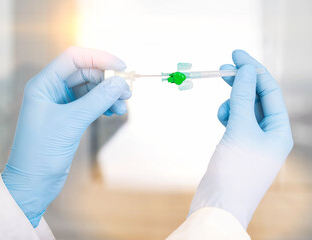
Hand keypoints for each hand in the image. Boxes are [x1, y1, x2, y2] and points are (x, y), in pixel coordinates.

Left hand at [1, 47, 131, 226]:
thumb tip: (120, 83)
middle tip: (127, 93)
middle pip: (86, 73)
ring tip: (122, 107)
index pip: (74, 58)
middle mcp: (52, 90)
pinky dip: (104, 105)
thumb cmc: (42, 152)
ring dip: (109, 95)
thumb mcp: (72, 122)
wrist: (34, 182)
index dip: (100, 58)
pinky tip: (113, 111)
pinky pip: (92, 103)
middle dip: (108, 81)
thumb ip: (97, 100)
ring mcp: (62, 103)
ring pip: (91, 89)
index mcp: (44, 84)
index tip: (121, 67)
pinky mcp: (70, 117)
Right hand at [189, 50, 292, 227]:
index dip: (253, 70)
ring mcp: (252, 140)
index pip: (269, 91)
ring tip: (222, 112)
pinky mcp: (237, 145)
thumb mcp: (240, 129)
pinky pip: (234, 121)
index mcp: (279, 130)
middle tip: (223, 67)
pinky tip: (221, 120)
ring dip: (232, 103)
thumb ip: (242, 98)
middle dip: (241, 82)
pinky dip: (227, 116)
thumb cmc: (235, 170)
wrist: (219, 204)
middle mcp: (269, 133)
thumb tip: (246, 70)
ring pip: (243, 109)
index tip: (236, 54)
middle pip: (256, 98)